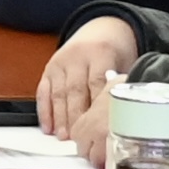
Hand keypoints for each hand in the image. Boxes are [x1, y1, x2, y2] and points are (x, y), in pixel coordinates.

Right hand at [36, 17, 136, 151]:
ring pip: (59, 93)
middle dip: (75, 116)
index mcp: (101, 53)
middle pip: (75, 90)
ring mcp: (61, 62)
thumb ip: (121, 86)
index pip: (96, 83)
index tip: (97, 127)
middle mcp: (78, 57)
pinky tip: (48, 127)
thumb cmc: (116, 52)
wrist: (101, 30)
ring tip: (63, 137)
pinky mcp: (49, 68)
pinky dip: (44, 110)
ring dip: (60, 117)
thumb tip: (122, 116)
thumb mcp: (126, 62)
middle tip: (77, 138)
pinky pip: (43, 91)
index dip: (95, 107)